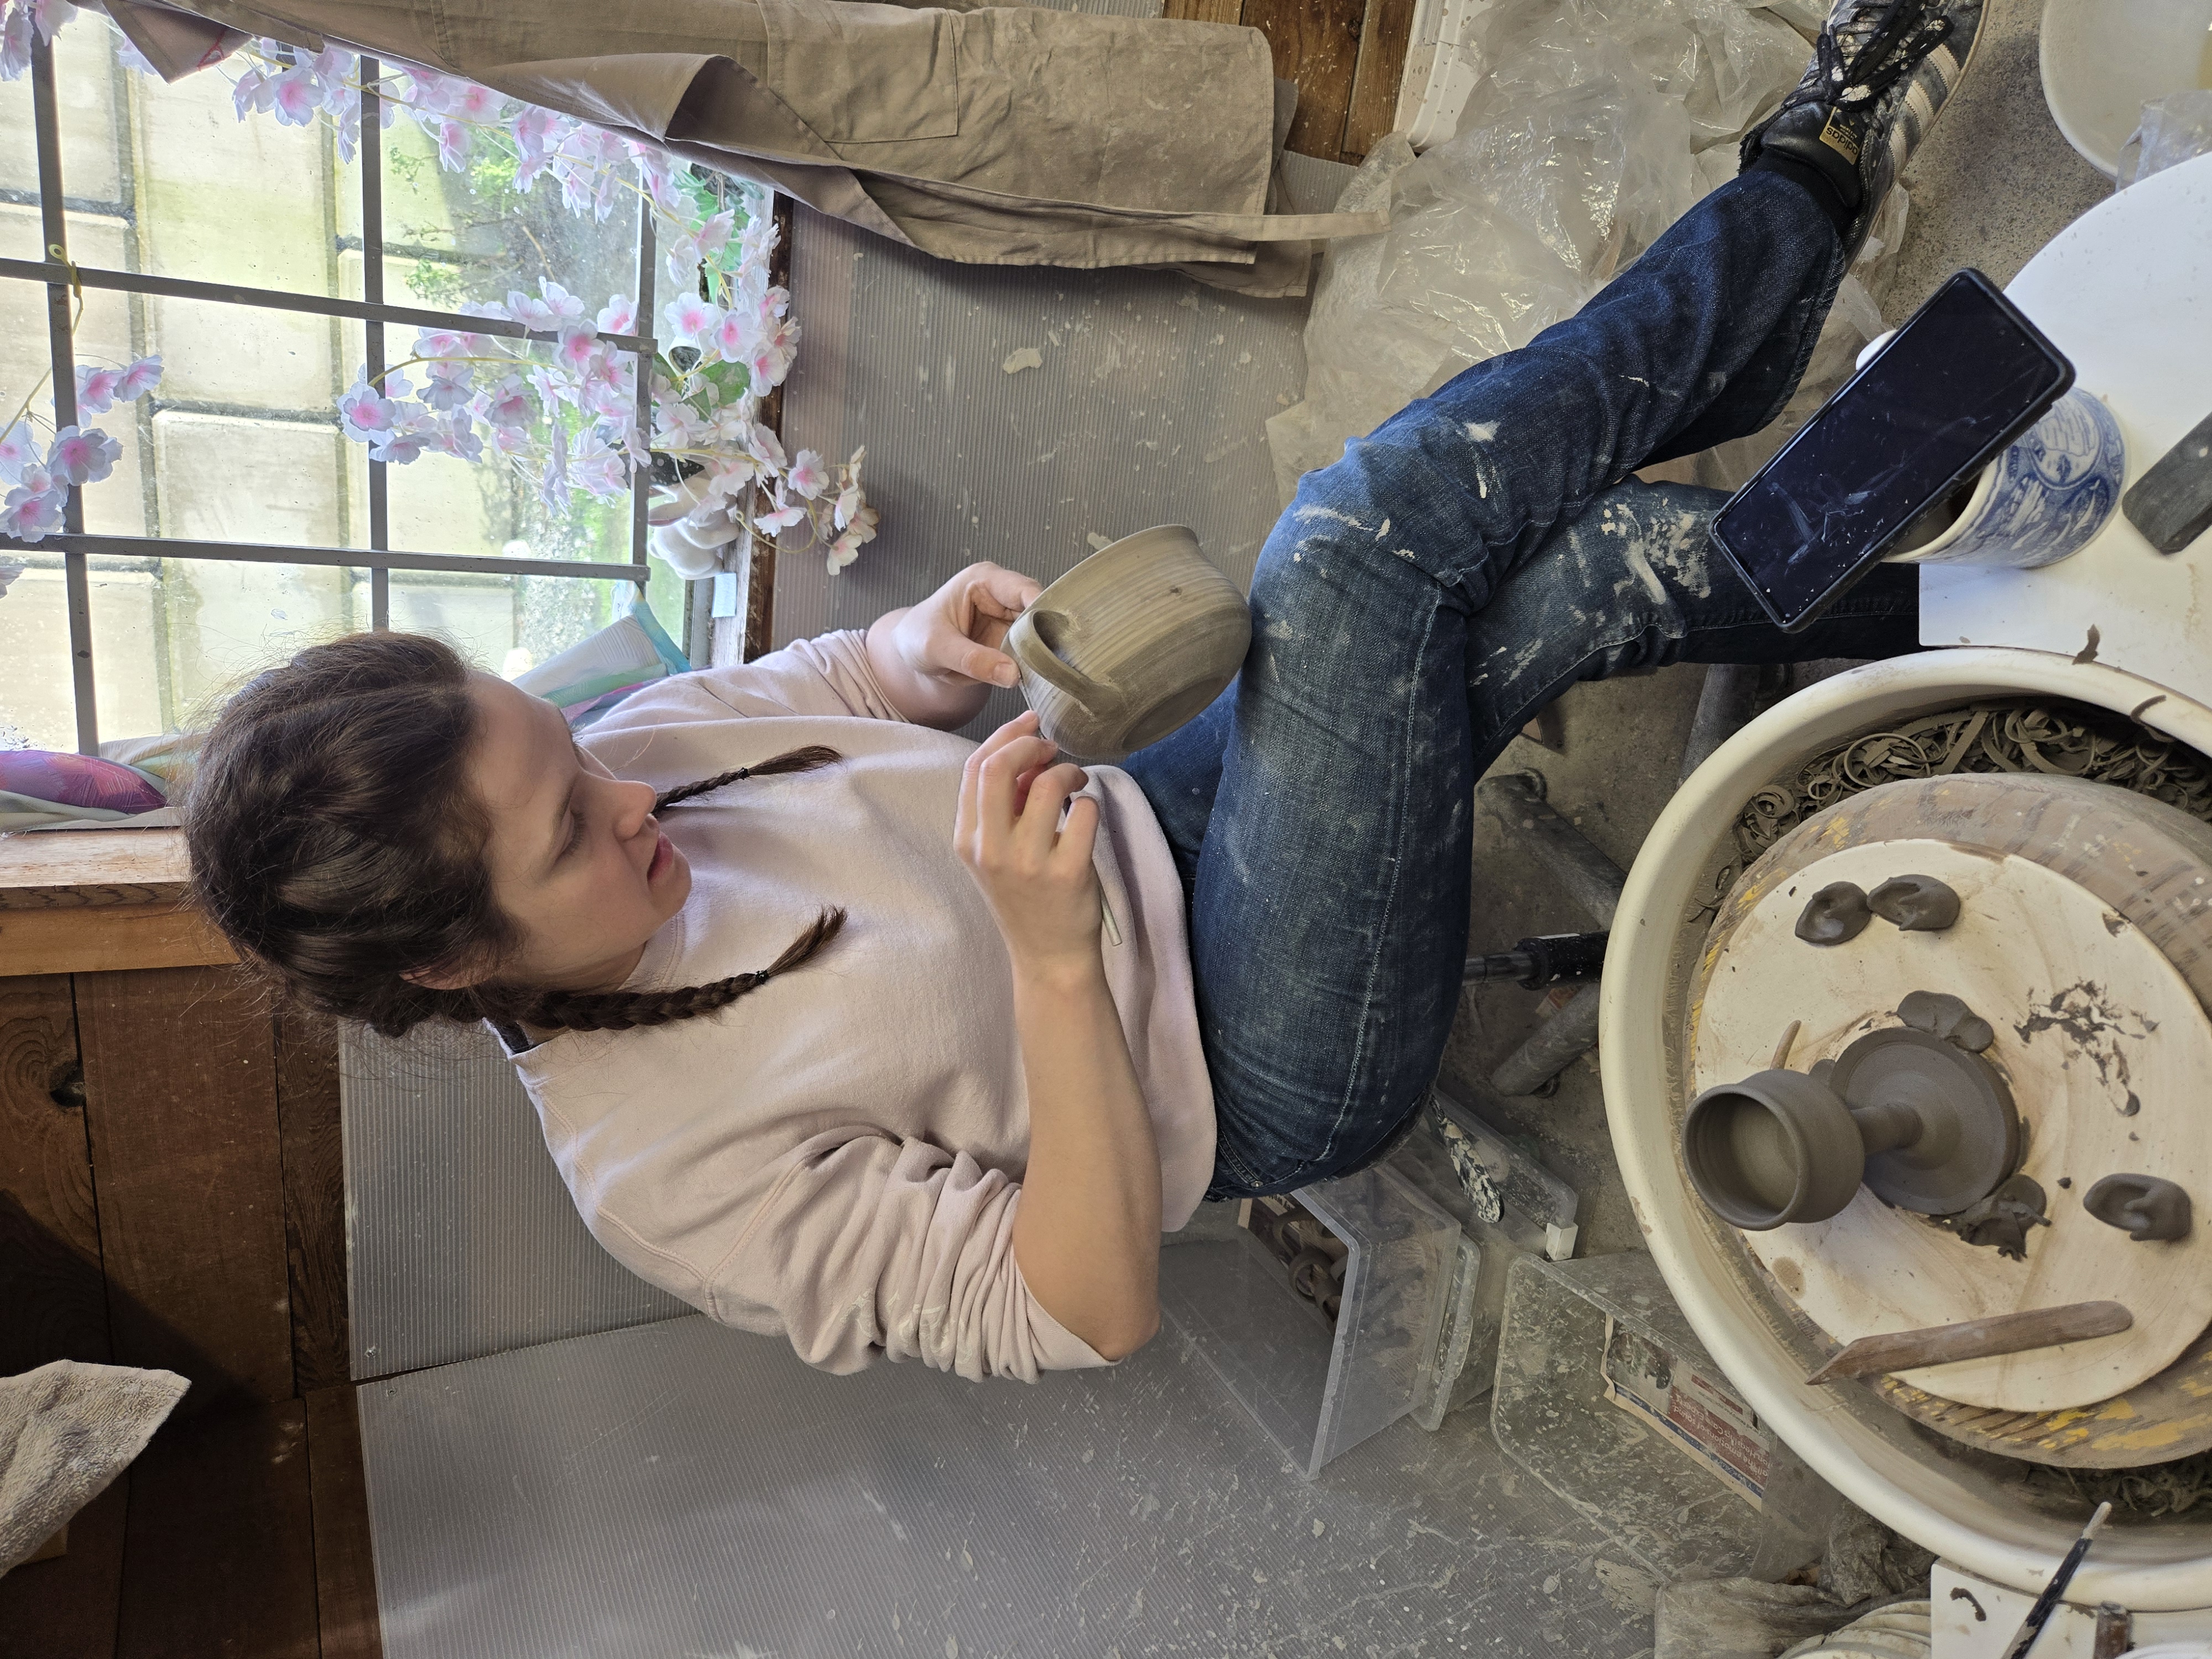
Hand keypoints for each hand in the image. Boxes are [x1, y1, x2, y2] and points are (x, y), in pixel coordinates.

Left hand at [889, 561, 1041, 692]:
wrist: (911, 653)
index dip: (1041, 610)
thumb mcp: (936, 648)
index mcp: (983, 580)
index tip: (1052, 637)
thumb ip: (972, 660)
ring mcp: (1009, 618)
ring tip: (1046, 672)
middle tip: (1052, 661)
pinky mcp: (1012, 639)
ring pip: (1042, 632)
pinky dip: (1036, 663)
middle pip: (1040, 610)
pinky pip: (1033, 650)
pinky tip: (1039, 675)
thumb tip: (1011, 674)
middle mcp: (1002, 595)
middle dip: (1047, 635)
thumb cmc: (917, 637)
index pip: (1023, 589)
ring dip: (1044, 652)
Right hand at [955, 711, 1102, 975]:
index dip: (1005, 736)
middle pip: (1000, 768)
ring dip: (1068, 771)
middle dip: (1030, 744)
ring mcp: (1028, 863)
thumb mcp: (996, 854)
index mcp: (967, 840)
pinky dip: (1090, 803)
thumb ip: (1002, 807)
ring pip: (1047, 784)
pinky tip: (1086, 816)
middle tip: (1052, 748)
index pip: (975, 768)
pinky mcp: (1068, 872)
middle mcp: (991, 850)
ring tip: (1075, 783)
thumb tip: (1029, 755)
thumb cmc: (1026, 897)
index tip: (1031, 726)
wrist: (1048, 956)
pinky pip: (1084, 812)